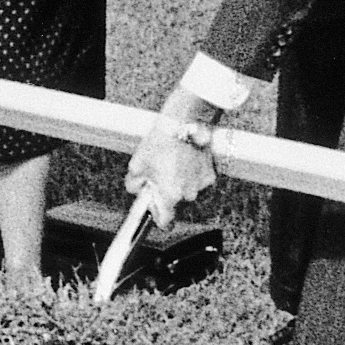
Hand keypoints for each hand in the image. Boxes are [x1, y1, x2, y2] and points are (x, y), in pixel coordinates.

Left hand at [126, 88, 221, 214]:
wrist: (185, 122)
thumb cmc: (160, 143)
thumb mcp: (137, 164)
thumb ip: (134, 184)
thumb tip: (137, 189)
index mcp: (169, 195)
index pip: (164, 221)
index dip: (156, 215)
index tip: (152, 207)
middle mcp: (188, 194)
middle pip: (175, 202)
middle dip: (167, 192)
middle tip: (160, 174)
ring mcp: (201, 185)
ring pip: (187, 190)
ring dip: (181, 182)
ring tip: (173, 162)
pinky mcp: (210, 173)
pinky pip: (198, 179)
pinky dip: (192, 172)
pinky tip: (186, 157)